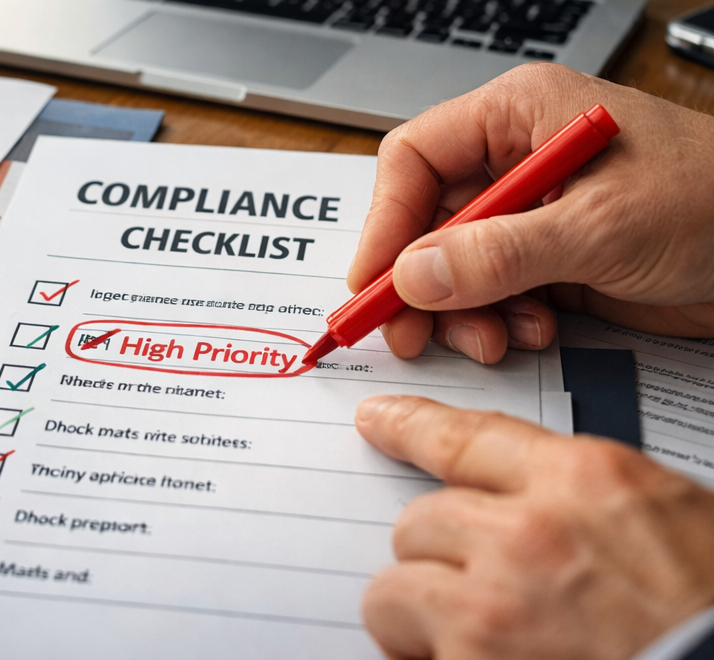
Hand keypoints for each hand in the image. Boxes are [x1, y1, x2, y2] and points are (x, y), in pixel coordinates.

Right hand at [349, 63, 713, 362]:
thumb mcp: (601, 226)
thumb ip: (499, 253)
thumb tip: (410, 276)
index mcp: (516, 114)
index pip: (414, 158)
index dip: (384, 221)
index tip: (373, 282)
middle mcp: (514, 157)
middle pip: (426, 216)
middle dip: (420, 279)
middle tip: (411, 334)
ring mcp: (532, 210)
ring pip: (454, 261)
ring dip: (463, 308)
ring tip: (495, 337)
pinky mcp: (550, 254)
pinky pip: (494, 289)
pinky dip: (501, 318)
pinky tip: (537, 330)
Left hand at [356, 395, 713, 659]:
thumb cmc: (712, 604)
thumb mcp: (660, 517)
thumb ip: (575, 496)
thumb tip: (516, 497)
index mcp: (582, 482)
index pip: (463, 436)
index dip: (408, 425)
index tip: (376, 419)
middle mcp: (528, 536)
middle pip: (419, 520)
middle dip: (434, 552)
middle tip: (465, 582)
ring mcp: (496, 611)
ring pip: (396, 590)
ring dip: (417, 613)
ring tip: (458, 636)